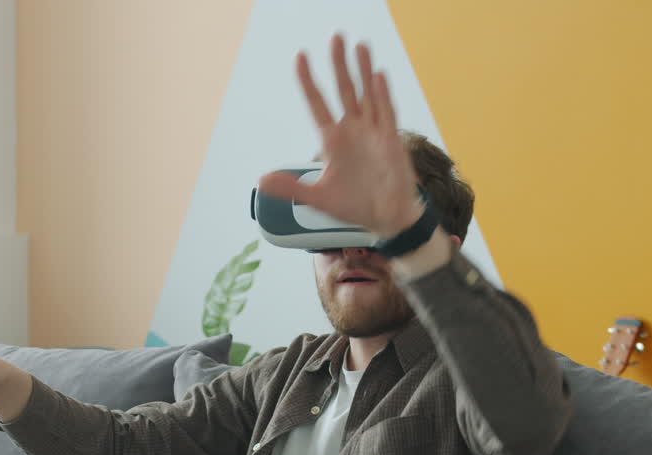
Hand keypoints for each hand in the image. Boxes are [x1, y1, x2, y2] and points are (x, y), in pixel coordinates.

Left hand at [257, 34, 420, 238]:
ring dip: (363, 72)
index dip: (308, 82)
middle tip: (335, 38)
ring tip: (359, 47)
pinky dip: (381, 96)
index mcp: (333, 140)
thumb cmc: (355, 205)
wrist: (385, 219)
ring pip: (367, 95)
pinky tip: (376, 77)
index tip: (300, 58)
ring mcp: (373, 133)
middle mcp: (353, 130)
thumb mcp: (317, 197)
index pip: (317, 104)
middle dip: (339, 65)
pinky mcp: (390, 141)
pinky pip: (385, 114)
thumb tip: (261, 182)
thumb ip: (291, 187)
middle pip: (344, 90)